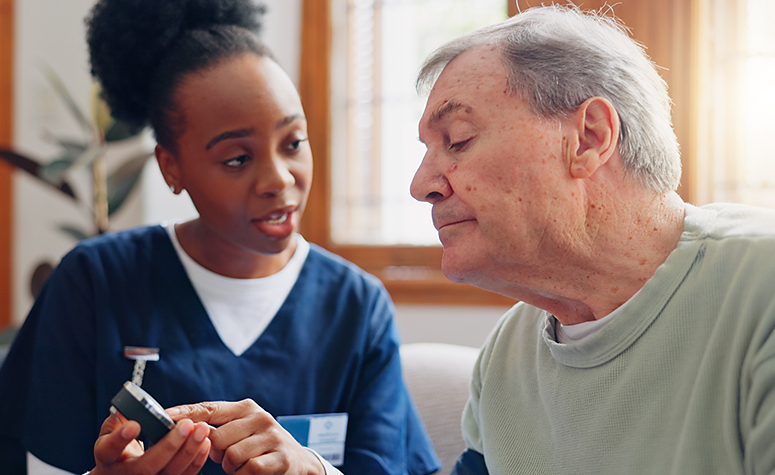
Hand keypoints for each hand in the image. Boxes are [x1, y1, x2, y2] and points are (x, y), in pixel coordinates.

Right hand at [90, 412, 210, 474]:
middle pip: (145, 467)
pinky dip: (196, 460)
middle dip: (169, 446)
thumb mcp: (113, 430)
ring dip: (188, 451)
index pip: (109, 449)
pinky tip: (204, 443)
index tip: (135, 425)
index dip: (120, 439)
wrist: (121, 472)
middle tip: (186, 425)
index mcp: (108, 457)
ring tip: (201, 430)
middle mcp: (124, 474)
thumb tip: (131, 403)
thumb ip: (121, 417)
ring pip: (168, 473)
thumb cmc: (118, 447)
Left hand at [168, 399, 325, 474]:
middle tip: (228, 457)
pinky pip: (248, 469)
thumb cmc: (261, 446)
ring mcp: (272, 436)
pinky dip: (244, 474)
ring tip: (242, 464)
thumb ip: (220, 427)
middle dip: (217, 453)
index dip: (187, 413)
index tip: (165, 416)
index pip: (210, 408)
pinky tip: (253, 471)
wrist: (299, 462)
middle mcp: (260, 417)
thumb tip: (188, 429)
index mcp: (247, 407)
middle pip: (216, 438)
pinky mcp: (281, 457)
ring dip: (231, 466)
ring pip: (230, 455)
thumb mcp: (243, 429)